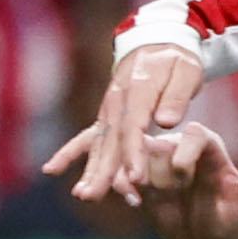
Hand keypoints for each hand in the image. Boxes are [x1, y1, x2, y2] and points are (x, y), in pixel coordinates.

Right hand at [46, 116, 237, 238]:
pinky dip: (82, 166)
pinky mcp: (134, 171)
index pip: (191, 136)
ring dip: (99, 167)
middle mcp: (173, 145)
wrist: (218, 233)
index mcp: (204, 143)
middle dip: (132, 159)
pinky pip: (104, 164)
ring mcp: (151, 157)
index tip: (183, 176)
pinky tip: (56, 172)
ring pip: (120, 149)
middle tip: (126, 179)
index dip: (186, 154)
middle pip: (150, 139)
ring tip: (83, 190)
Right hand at [60, 40, 206, 199]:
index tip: (137, 179)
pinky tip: (50, 170)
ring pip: (98, 143)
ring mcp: (107, 108)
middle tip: (95, 196)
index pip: (133, 126)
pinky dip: (69, 154)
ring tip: (83, 195)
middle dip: (104, 170)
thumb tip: (165, 122)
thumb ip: (176, 97)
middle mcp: (116, 100)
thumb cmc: (176, 61)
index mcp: (138, 90)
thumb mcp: (186, 71)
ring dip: (90, 170)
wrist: (155, 42)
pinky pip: (86, 137)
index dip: (133, 153)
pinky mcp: (104, 116)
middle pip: (110, 140)